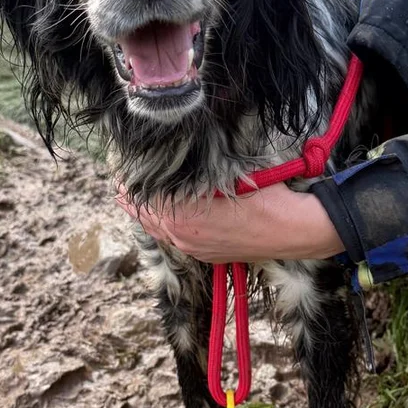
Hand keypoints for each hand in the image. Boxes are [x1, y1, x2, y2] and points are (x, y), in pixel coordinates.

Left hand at [115, 183, 344, 264]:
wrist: (291, 229)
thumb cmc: (264, 195)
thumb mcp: (229, 173)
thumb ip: (199, 169)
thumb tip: (178, 152)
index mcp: (184, 215)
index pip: (144, 198)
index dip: (130, 184)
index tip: (119, 170)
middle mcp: (184, 236)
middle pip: (145, 216)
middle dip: (129, 200)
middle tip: (116, 184)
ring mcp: (194, 248)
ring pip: (158, 232)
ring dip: (143, 215)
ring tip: (126, 202)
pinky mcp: (206, 255)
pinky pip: (175, 241)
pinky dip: (161, 228)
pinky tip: (158, 221)